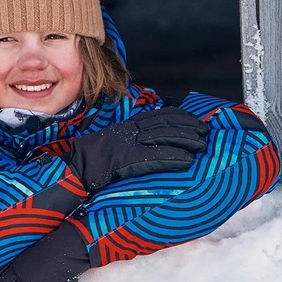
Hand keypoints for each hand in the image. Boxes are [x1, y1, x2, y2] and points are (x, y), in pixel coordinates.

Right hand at [68, 106, 207, 191]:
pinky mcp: (126, 159)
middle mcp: (131, 130)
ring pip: (163, 136)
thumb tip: (151, 145)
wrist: (75, 167)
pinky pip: (153, 157)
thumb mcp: (116, 143)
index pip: (161, 115)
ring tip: (202, 146)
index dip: (182, 116)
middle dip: (189, 127)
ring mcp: (128, 143)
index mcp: (129, 125)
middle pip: (166, 123)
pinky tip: (186, 161)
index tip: (197, 120)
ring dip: (186, 140)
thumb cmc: (93, 159)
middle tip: (206, 133)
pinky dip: (172, 157)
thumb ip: (133, 141)